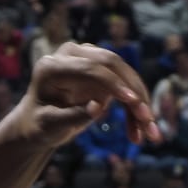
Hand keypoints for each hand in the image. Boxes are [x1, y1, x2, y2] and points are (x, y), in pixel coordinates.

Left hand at [20, 42, 157, 148]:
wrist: (38, 124)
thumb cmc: (38, 126)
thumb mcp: (50, 126)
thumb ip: (71, 116)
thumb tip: (98, 107)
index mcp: (52, 66)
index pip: (89, 68)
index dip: (113, 84)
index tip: (133, 102)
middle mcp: (71, 55)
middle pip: (112, 65)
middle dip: (134, 93)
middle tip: (147, 119)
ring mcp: (88, 59)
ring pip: (124, 74)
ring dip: (140, 102)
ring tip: (150, 132)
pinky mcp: (102, 70)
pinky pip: (125, 85)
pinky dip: (135, 107)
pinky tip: (139, 131)